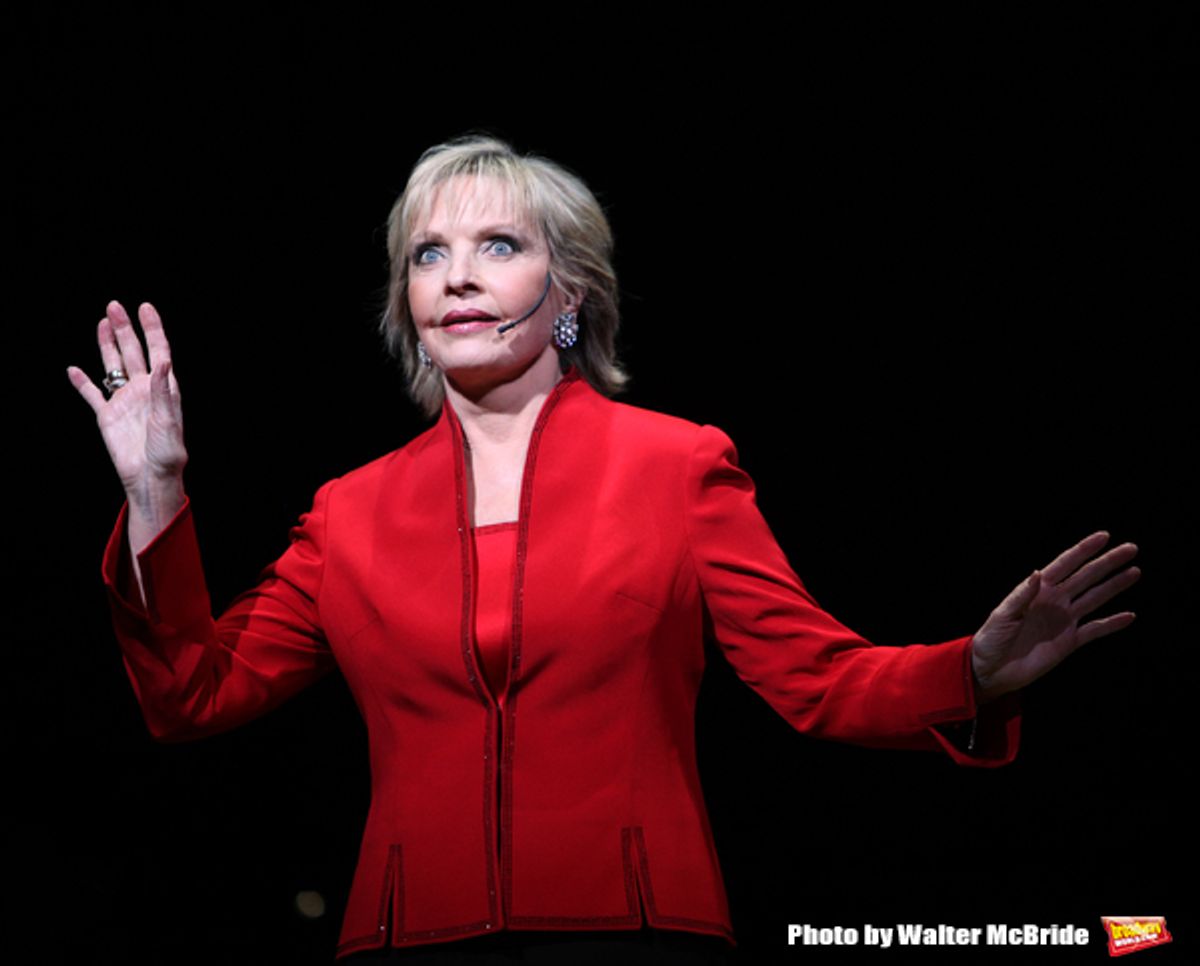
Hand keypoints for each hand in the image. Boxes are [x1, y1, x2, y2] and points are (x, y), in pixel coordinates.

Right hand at [67, 300, 187, 513]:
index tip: (145, 308)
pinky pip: (91, 395)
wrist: (149, 478)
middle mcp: (143, 390)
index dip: (152, 329)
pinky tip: (73, 369)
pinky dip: (82, 382)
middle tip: (115, 306)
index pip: (158, 351)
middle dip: (124, 329)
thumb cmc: (167, 453)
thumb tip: (164, 362)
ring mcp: (124, 401)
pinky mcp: (107, 417)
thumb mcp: (169, 421)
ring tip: (102, 323)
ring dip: (106, 345)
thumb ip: (164, 391)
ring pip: (112, 366)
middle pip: (132, 352)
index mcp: (163, 389)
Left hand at [970, 532, 1139, 701]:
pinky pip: (1095, 630)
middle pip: (1086, 577)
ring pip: (1095, 598)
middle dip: (1107, 563)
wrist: (992, 670)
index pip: (1065, 564)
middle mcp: (1054, 601)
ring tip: (1135, 572)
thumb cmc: (991, 639)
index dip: (1084, 550)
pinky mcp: (1069, 642)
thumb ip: (1022, 596)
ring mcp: (1063, 620)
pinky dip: (1112, 624)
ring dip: (1114, 586)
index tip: (1104, 536)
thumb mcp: (1003, 615)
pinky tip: (1129, 616)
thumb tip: (1038, 572)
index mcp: (1037, 590)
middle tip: (1131, 549)